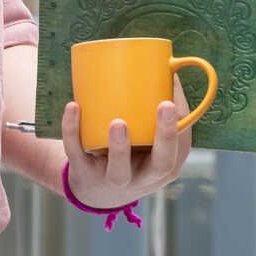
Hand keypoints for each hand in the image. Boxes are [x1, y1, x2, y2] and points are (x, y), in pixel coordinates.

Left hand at [61, 97, 192, 204]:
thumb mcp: (152, 143)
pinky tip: (73, 107)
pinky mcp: (85, 176)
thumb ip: (158, 111)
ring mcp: (116, 180)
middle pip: (162, 163)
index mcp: (167, 164)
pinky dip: (73, 131)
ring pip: (119, 171)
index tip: (172, 96)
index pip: (182, 145)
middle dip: (165, 136)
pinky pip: (78, 155)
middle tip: (165, 106)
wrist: (98, 191)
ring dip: (119, 147)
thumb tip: (168, 64)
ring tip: (118, 122)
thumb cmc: (133, 153)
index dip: (181, 121)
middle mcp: (146, 177)